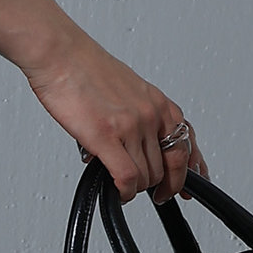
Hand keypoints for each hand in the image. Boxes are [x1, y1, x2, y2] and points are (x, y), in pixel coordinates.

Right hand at [23, 27, 207, 203]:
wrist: (61, 57)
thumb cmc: (86, 71)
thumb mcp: (127, 93)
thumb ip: (136, 119)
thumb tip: (132, 146)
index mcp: (158, 103)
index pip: (187, 143)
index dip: (191, 170)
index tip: (188, 187)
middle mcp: (150, 114)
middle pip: (169, 166)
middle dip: (162, 186)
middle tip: (154, 195)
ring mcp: (131, 126)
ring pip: (148, 175)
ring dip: (138, 188)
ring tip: (125, 186)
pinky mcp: (107, 136)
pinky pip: (128, 177)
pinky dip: (126, 192)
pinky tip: (120, 192)